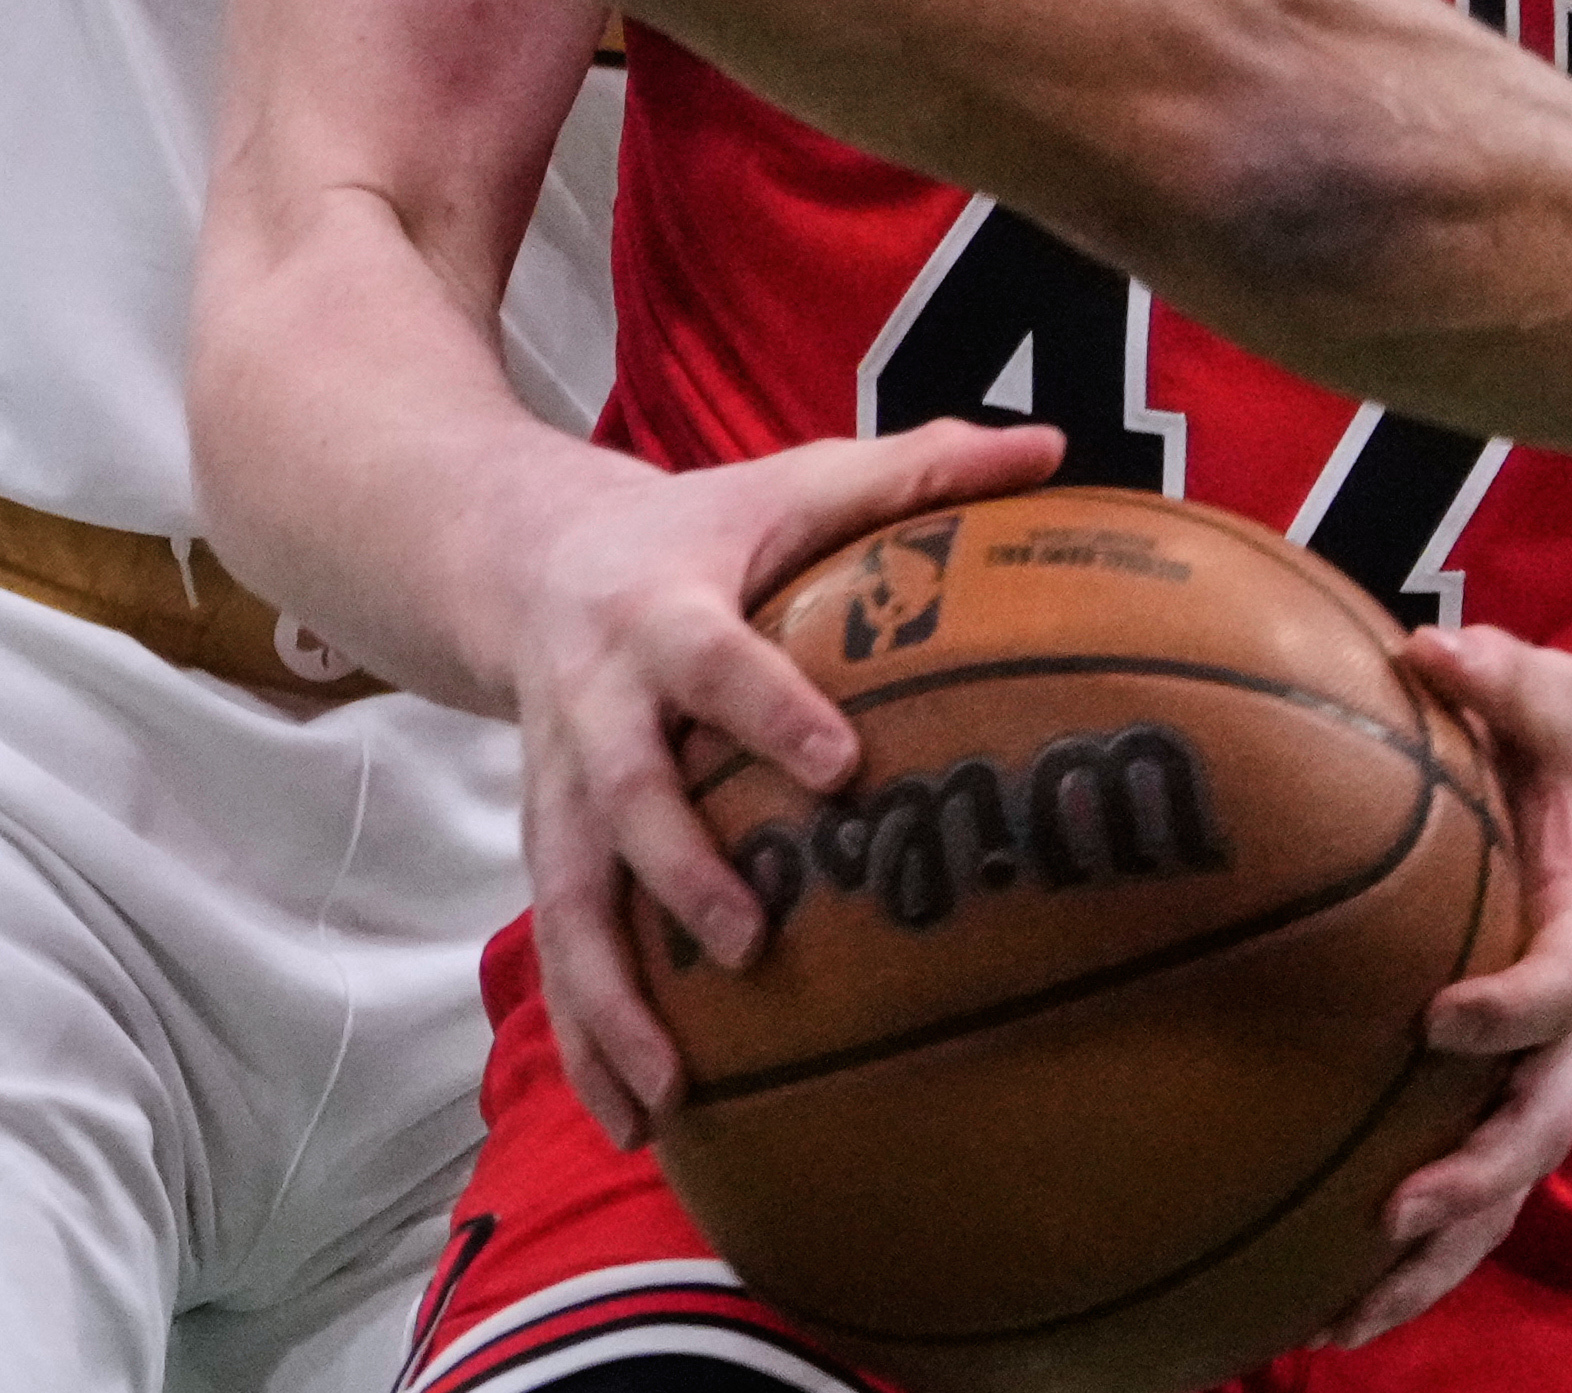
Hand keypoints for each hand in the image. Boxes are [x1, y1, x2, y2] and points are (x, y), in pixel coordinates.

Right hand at [511, 420, 1071, 1144]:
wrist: (520, 554)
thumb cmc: (700, 530)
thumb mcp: (794, 481)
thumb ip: (916, 468)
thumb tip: (1051, 449)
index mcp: (661, 616)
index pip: (713, 664)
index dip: (766, 709)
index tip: (838, 765)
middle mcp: (597, 709)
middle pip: (622, 796)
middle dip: (677, 872)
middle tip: (748, 940)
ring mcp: (561, 788)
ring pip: (571, 900)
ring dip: (609, 998)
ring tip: (670, 1088)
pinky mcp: (549, 845)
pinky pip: (560, 951)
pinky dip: (586, 1039)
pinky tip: (634, 1122)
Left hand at [1314, 626, 1571, 1347]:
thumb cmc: (1558, 739)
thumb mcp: (1547, 685)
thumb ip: (1502, 671)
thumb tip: (1434, 648)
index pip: (1569, 980)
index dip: (1516, 1006)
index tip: (1439, 1017)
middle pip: (1543, 1118)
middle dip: (1475, 1174)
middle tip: (1396, 1210)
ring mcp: (1544, 1070)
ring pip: (1505, 1188)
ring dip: (1436, 1259)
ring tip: (1345, 1317)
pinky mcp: (1502, 1095)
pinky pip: (1469, 1193)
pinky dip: (1414, 1260)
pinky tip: (1327, 1312)